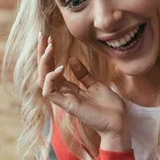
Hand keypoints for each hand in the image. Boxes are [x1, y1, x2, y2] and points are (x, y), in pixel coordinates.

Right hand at [38, 33, 129, 149]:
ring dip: (44, 63)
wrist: (118, 122)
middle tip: (42, 36)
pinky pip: (50, 92)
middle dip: (41, 54)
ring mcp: (64, 99)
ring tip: (49, 48)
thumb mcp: (96, 84)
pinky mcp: (68, 106)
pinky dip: (51, 79)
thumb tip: (72, 60)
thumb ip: (83, 74)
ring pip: (43, 80)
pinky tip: (60, 67)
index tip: (48, 38)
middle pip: (44, 72)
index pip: (52, 68)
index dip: (48, 54)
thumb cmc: (108, 106)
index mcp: (69, 88)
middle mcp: (64, 93)